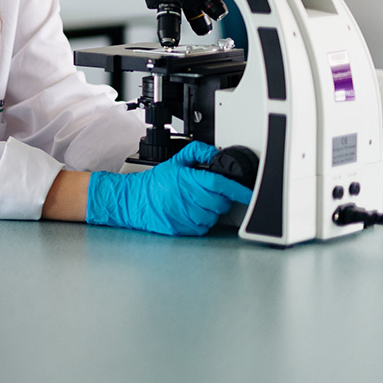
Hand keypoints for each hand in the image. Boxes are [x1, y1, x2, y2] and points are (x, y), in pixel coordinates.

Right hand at [86, 142, 254, 235]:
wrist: (132, 201)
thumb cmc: (153, 183)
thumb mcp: (174, 161)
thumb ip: (196, 152)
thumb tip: (214, 152)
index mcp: (187, 181)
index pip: (221, 185)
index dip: (239, 190)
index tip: (249, 193)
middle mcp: (187, 199)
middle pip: (220, 202)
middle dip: (221, 197)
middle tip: (209, 192)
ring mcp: (185, 216)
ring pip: (214, 216)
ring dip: (211, 210)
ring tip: (197, 202)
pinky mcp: (182, 229)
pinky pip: (204, 227)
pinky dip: (202, 221)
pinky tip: (191, 212)